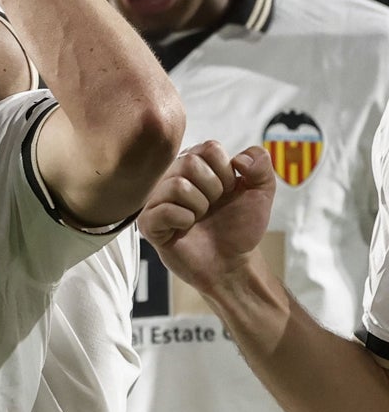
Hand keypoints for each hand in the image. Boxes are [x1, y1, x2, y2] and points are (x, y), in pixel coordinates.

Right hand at [138, 141, 275, 294]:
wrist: (232, 263)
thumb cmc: (239, 228)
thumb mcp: (261, 193)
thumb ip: (261, 165)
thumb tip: (240, 158)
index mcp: (196, 165)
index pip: (208, 148)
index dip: (226, 171)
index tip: (229, 191)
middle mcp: (172, 177)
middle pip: (189, 162)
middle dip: (213, 189)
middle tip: (213, 206)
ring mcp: (158, 199)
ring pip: (178, 185)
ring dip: (199, 207)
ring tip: (199, 218)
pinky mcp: (149, 223)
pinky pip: (164, 210)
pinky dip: (184, 221)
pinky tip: (185, 228)